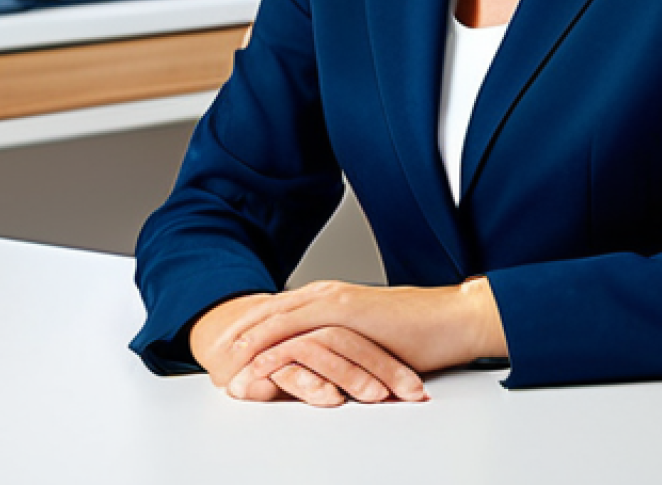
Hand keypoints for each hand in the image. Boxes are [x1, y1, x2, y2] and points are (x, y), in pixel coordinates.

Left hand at [189, 293, 423, 405]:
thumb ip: (340, 340)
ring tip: (223, 368)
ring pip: (275, 321)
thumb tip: (324, 359)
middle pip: (267, 312)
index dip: (249, 330)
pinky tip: (254, 364)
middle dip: (237, 336)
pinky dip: (271, 348)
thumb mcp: (367, 337)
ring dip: (246, 345)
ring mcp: (334, 300)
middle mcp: (326, 294)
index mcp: (329, 298)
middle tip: (210, 360)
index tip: (226, 352)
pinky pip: (297, 332)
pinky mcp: (345, 313)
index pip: (278, 312)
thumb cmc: (417, 333)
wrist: (451, 318)